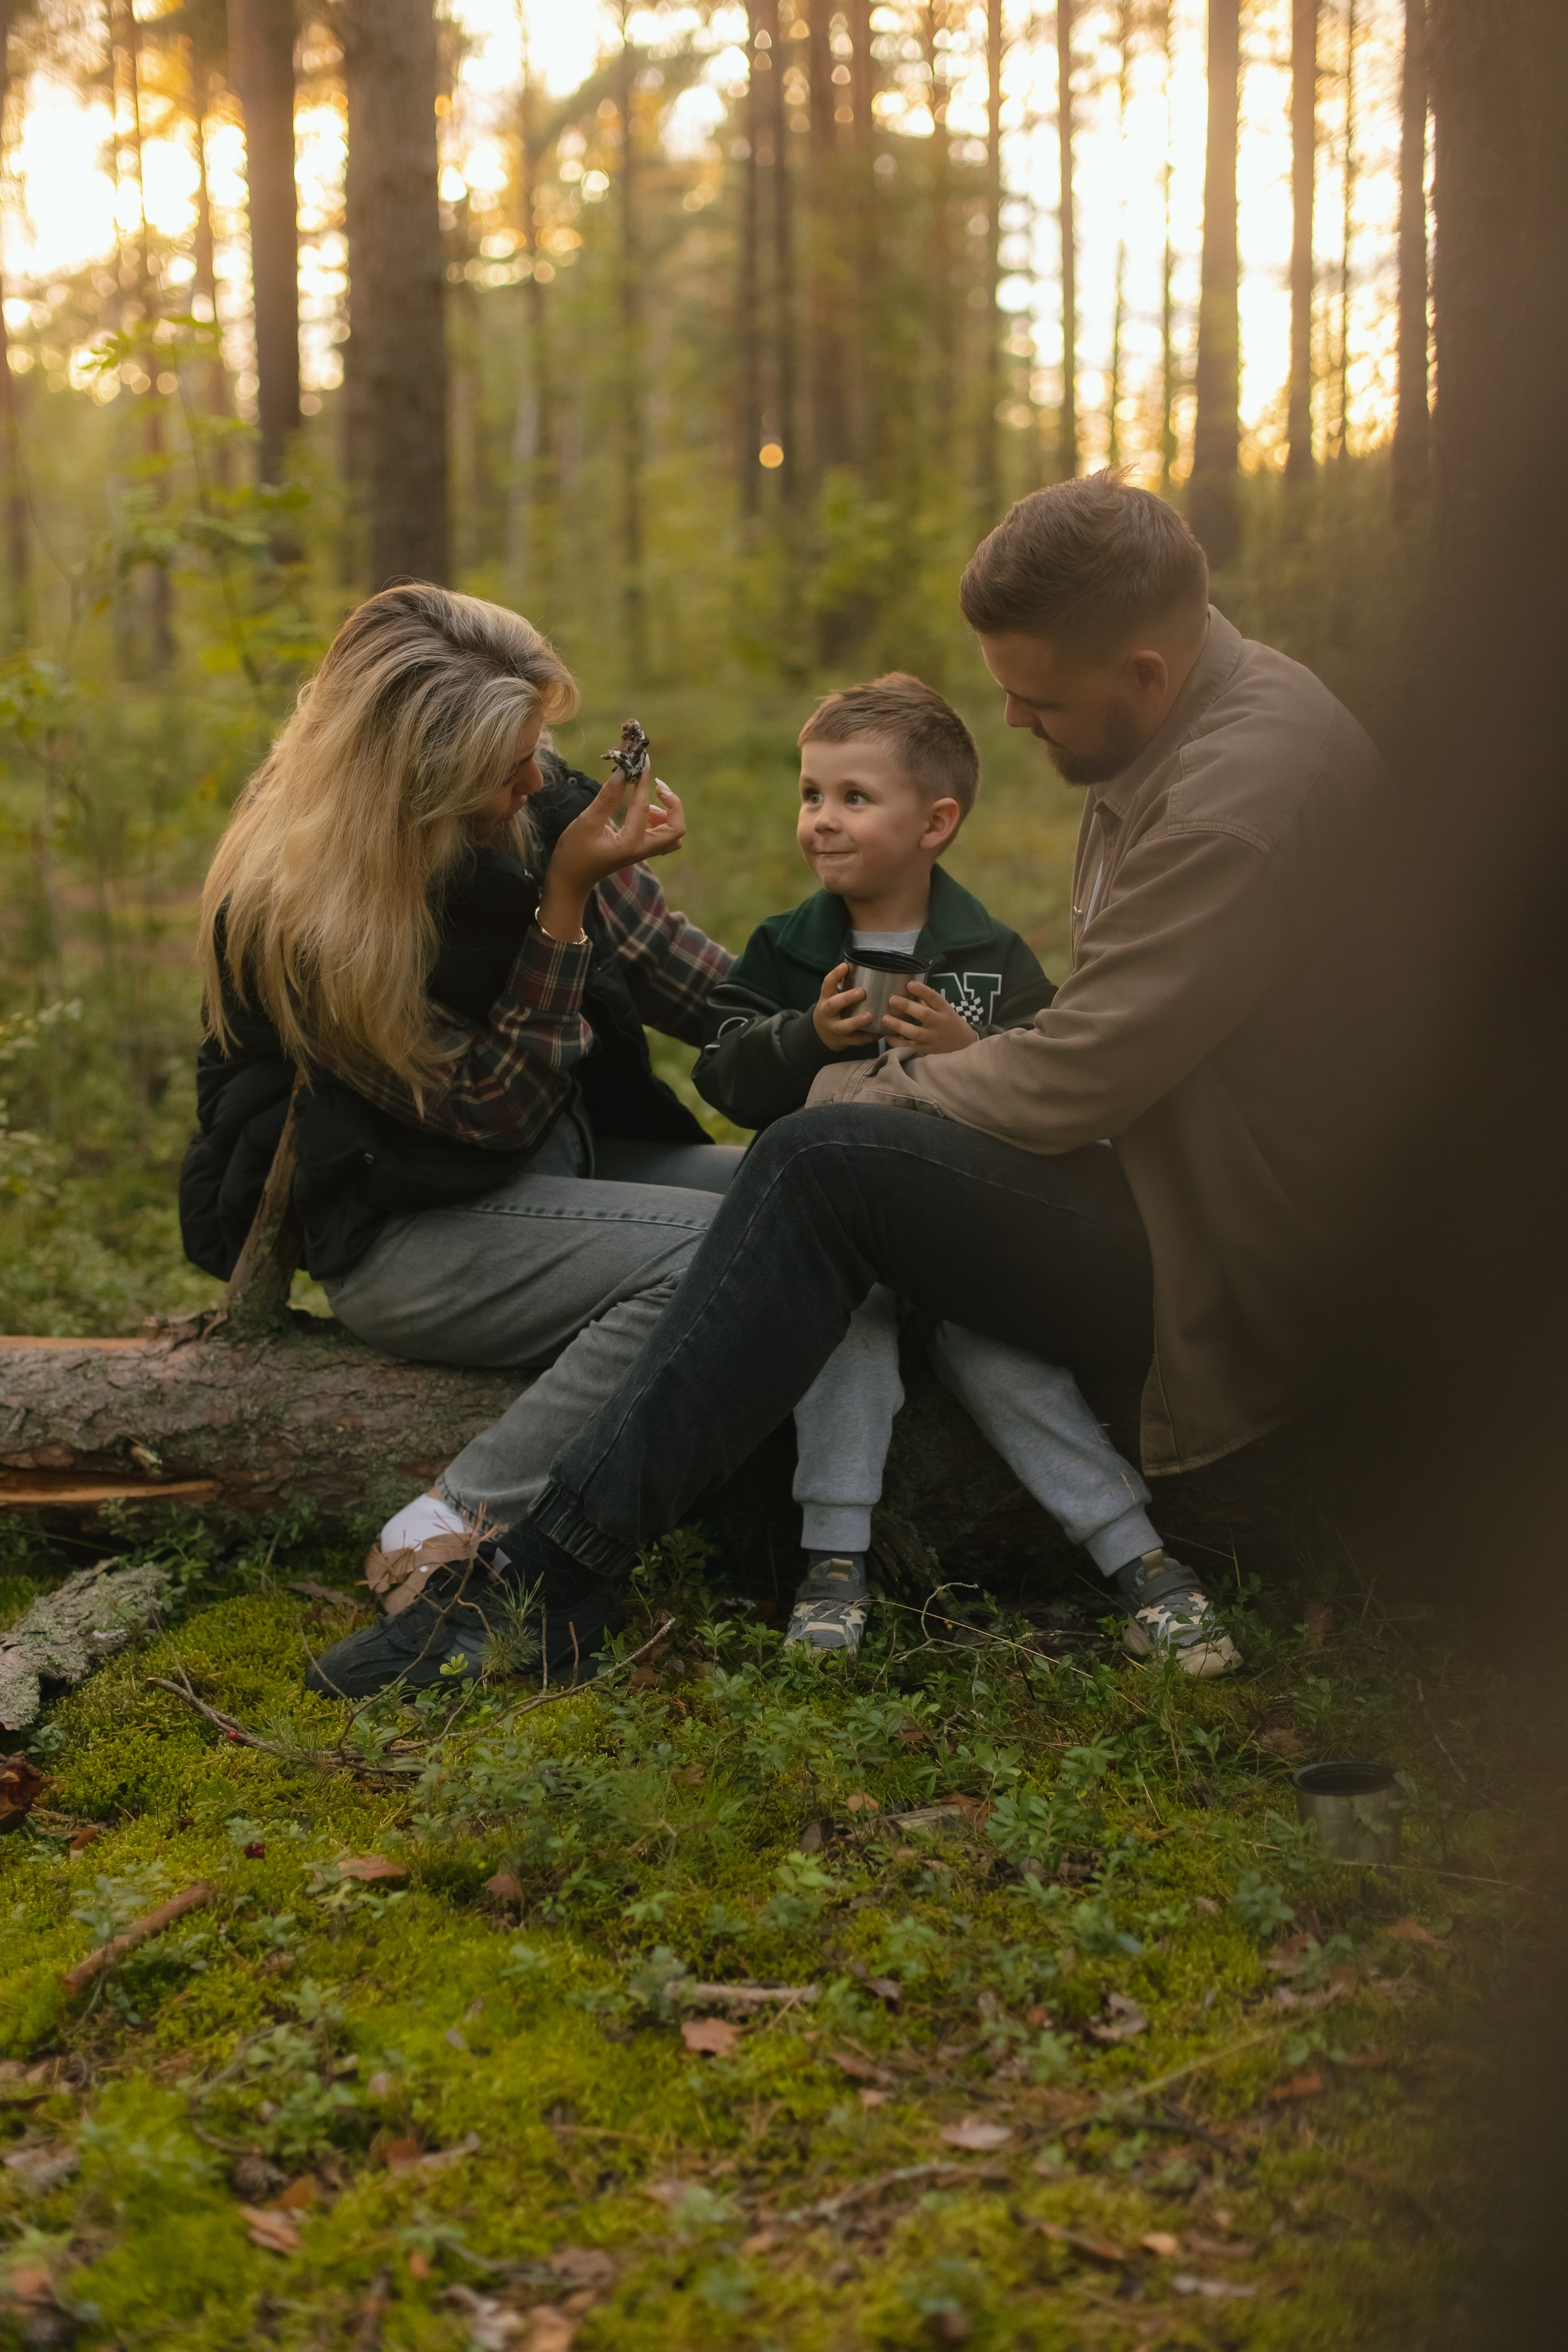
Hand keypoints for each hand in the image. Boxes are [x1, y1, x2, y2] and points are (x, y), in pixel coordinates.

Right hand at [539, 768, 685, 939]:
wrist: (571, 879)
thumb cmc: (574, 853)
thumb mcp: (587, 822)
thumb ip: (607, 797)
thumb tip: (623, 772)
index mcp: (630, 844)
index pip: (644, 806)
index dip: (643, 781)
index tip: (642, 762)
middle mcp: (642, 849)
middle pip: (677, 829)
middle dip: (673, 804)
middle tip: (657, 787)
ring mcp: (643, 852)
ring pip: (673, 835)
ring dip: (667, 814)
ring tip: (646, 801)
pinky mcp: (640, 850)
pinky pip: (663, 837)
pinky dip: (660, 821)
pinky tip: (642, 812)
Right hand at [811, 961, 874, 1050]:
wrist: (822, 1035)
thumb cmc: (834, 1009)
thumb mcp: (832, 997)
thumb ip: (845, 985)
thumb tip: (865, 965)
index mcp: (826, 999)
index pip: (827, 985)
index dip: (835, 975)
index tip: (845, 966)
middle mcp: (828, 1014)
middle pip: (833, 1006)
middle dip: (846, 998)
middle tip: (861, 992)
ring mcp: (834, 1029)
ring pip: (844, 1027)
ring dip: (856, 1021)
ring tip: (870, 1016)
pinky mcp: (843, 1041)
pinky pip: (856, 1040)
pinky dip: (868, 1037)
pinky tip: (880, 1032)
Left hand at [881, 980, 977, 1054]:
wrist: (963, 1047)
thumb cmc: (949, 1024)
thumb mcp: (944, 1011)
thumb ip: (928, 1002)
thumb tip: (908, 989)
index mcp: (945, 1011)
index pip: (934, 998)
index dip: (922, 990)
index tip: (909, 984)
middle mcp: (940, 1025)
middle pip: (924, 1015)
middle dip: (907, 1006)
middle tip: (892, 999)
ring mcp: (932, 1039)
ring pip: (915, 1033)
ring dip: (899, 1026)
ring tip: (885, 1019)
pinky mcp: (925, 1052)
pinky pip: (909, 1047)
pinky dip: (896, 1042)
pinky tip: (887, 1035)